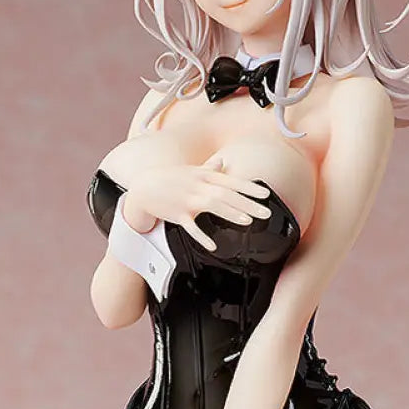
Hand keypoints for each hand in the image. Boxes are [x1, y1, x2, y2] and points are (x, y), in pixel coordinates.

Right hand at [124, 154, 271, 250]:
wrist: (143, 188)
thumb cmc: (169, 179)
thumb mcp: (190, 171)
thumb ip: (209, 169)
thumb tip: (222, 162)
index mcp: (203, 175)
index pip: (231, 181)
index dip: (249, 187)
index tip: (266, 194)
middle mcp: (197, 186)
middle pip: (226, 194)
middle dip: (247, 204)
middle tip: (266, 213)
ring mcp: (187, 200)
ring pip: (212, 206)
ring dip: (230, 213)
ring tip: (247, 221)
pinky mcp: (177, 215)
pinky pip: (191, 227)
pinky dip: (202, 236)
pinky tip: (213, 245)